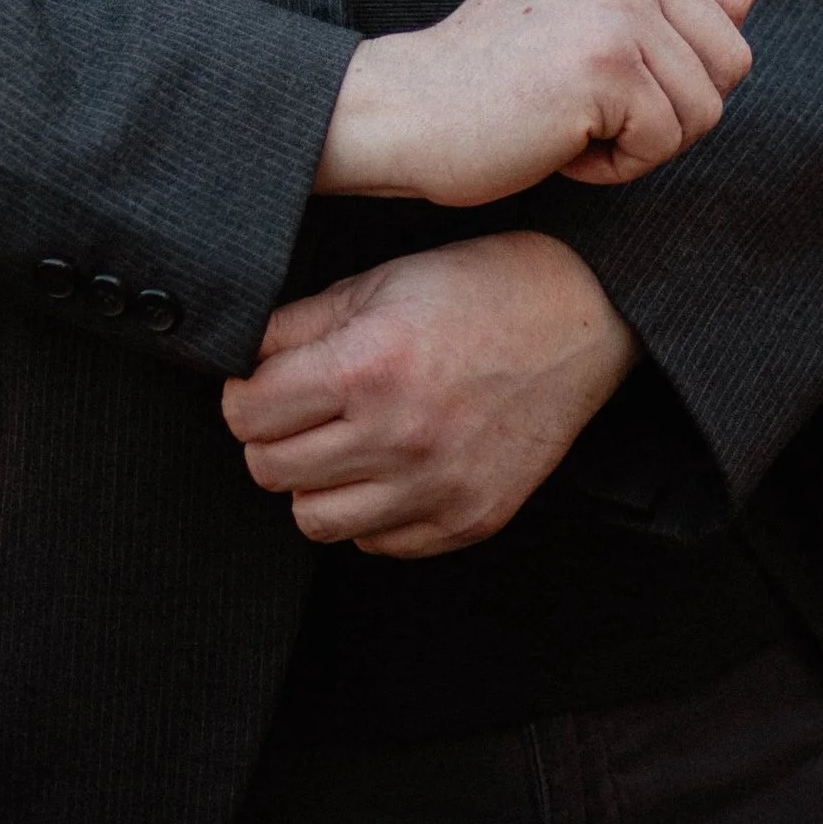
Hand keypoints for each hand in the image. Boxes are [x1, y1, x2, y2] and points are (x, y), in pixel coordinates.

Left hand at [221, 232, 638, 557]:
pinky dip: (369, 511)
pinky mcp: (468, 520)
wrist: (580, 317)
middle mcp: (399, 435)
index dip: (242, 394)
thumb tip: (243, 360)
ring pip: (314, 520)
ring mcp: (436, 487)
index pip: (247, 414)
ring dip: (314, 482)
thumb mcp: (380, 281)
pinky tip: (388, 466)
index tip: (257, 384)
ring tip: (339, 442)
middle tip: (294, 410)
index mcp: (369, 366)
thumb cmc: (478, 289)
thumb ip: (300, 325)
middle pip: (270, 471)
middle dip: (268, 437)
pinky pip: (378, 543)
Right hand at [315, 0, 758, 207]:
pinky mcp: (607, 62)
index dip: (681, 60)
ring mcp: (617, 3)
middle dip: (672, 106)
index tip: (604, 67)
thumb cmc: (494, 72)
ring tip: (570, 121)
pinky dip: (616, 166)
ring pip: (706, 108)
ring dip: (644, 141)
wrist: (406, 110)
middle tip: (590, 106)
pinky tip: (559, 142)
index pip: (729, 3)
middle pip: (731, 58)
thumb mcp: (587, 13)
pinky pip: (665, 141)